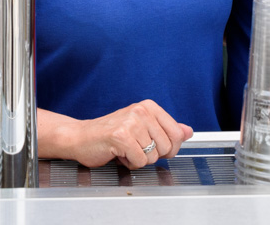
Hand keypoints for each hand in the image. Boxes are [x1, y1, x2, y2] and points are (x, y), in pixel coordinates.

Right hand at [58, 100, 192, 169]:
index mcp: (149, 106)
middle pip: (167, 147)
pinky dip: (129, 163)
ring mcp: (131, 122)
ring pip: (153, 157)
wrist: (81, 138)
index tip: (153, 145)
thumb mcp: (142, 128)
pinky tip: (118, 153)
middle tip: (134, 146)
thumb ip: (167, 129)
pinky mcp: (121, 136)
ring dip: (139, 159)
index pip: (177, 134)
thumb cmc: (111, 135)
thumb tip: (188, 131)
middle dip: (152, 155)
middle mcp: (141, 110)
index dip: (168, 147)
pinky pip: (139, 162)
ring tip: (125, 149)